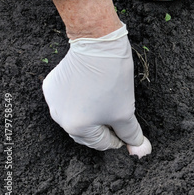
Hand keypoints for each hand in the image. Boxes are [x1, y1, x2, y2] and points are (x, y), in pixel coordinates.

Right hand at [42, 24, 151, 157]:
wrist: (98, 44)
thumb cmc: (112, 78)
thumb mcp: (126, 110)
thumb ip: (131, 134)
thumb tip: (141, 150)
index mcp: (76, 127)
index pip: (101, 143)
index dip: (119, 138)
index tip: (128, 132)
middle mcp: (59, 117)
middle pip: (87, 132)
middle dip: (105, 127)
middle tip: (120, 118)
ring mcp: (53, 100)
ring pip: (77, 116)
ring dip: (93, 114)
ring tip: (109, 102)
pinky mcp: (52, 84)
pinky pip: (68, 100)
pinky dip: (81, 100)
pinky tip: (94, 91)